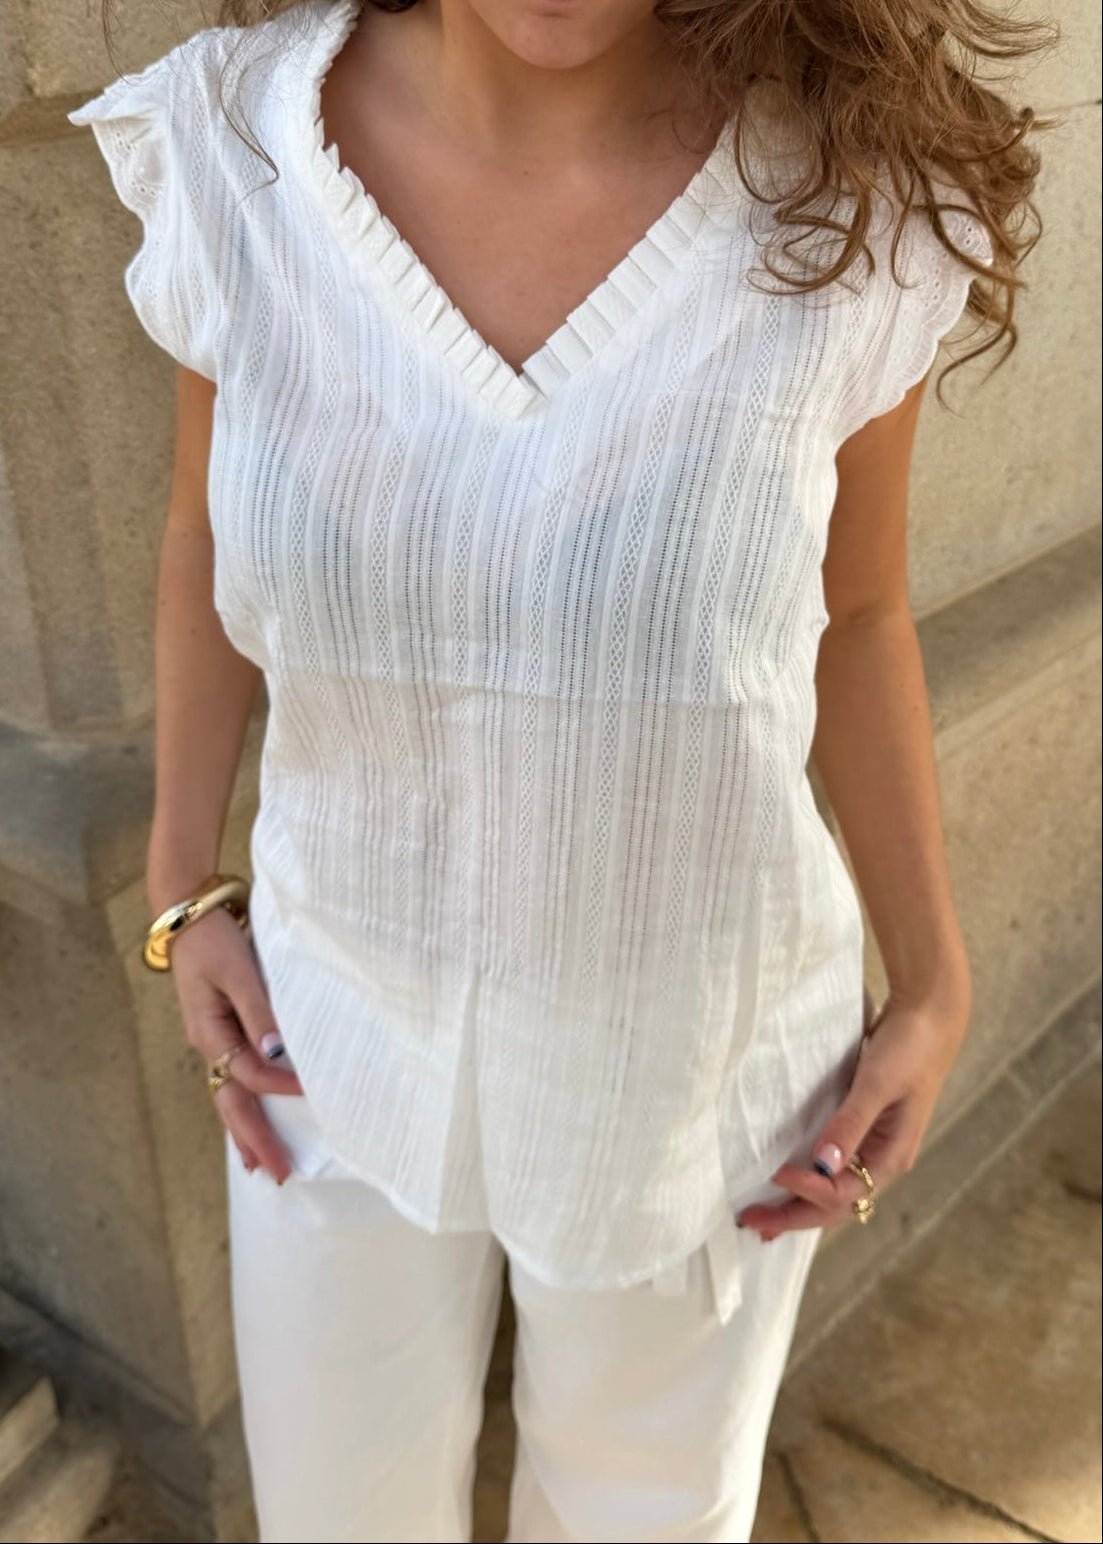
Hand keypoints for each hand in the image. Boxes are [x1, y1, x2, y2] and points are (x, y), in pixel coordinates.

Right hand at [170, 906, 302, 1182]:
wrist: (189, 913)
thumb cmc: (215, 940)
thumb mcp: (237, 971)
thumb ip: (259, 1010)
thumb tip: (277, 1054)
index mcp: (210, 1032)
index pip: (249, 1073)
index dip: (280, 1086)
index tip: (312, 1094)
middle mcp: (209, 1043)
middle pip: (232, 1102)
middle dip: (255, 1139)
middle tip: (280, 1174)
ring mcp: (213, 1039)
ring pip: (230, 1096)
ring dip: (247, 1130)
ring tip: (263, 1164)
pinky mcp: (221, 1030)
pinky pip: (233, 1078)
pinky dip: (244, 1104)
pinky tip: (253, 1119)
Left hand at [737, 991, 969, 1238]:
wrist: (929, 1018)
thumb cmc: (908, 1050)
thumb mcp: (877, 1085)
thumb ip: (851, 1124)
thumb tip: (822, 1165)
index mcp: (893, 1156)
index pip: (844, 1193)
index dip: (808, 1189)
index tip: (775, 1173)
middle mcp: (883, 1160)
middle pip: (836, 1205)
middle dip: (794, 1216)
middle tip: (750, 1222)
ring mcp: (874, 1147)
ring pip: (834, 1192)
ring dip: (799, 1206)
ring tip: (763, 1218)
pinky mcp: (864, 1131)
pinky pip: (833, 1169)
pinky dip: (809, 1182)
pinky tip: (788, 1183)